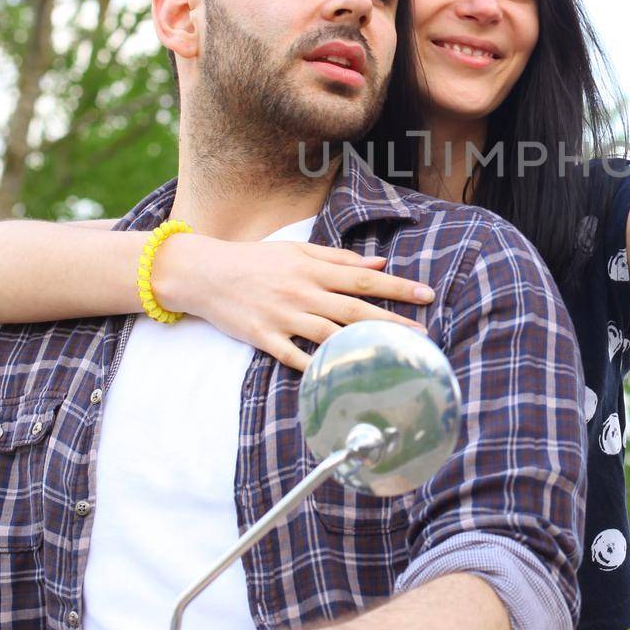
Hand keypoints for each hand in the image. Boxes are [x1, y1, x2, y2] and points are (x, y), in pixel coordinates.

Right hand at [154, 236, 433, 370]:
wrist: (203, 272)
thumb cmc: (255, 260)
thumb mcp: (297, 250)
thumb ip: (338, 258)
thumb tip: (379, 264)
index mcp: (312, 268)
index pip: (363, 279)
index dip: (397, 287)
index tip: (426, 295)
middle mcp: (302, 292)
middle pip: (354, 308)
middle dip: (392, 321)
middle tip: (423, 334)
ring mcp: (283, 316)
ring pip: (330, 333)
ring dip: (362, 345)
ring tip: (393, 357)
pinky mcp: (264, 337)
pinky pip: (295, 357)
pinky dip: (316, 368)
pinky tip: (339, 379)